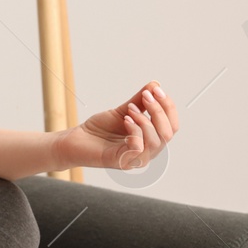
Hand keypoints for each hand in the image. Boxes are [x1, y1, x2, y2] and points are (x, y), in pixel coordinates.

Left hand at [55, 81, 178, 171]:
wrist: (75, 140)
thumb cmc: (99, 129)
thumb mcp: (122, 111)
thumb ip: (140, 101)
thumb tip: (155, 85)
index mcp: (151, 139)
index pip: (172, 125)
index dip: (168, 107)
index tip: (156, 89)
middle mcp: (148, 151)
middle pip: (168, 133)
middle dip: (159, 111)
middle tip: (146, 96)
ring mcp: (136, 159)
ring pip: (156, 141)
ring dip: (145, 120)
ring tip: (129, 110)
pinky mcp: (122, 162)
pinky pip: (138, 148)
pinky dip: (134, 130)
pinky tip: (125, 120)